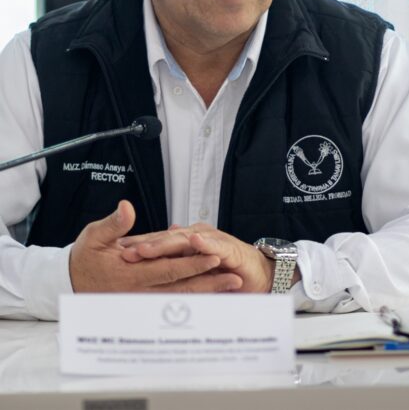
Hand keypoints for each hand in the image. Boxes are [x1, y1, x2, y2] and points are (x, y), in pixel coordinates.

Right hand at [69, 200, 242, 292]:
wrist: (70, 283)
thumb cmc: (83, 258)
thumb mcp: (93, 237)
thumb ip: (113, 225)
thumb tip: (126, 208)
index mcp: (130, 274)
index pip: (167, 269)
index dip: (192, 263)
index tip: (215, 255)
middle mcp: (140, 291)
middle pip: (181, 288)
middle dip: (210, 282)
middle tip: (236, 277)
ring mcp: (144, 300)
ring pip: (181, 298)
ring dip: (208, 293)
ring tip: (234, 286)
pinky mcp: (146, 304)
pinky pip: (174, 304)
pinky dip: (196, 300)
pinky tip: (217, 296)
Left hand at [120, 224, 278, 292]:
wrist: (260, 274)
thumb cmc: (229, 271)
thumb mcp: (194, 271)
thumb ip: (173, 262)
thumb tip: (153, 258)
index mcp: (186, 244)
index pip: (159, 242)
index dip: (139, 246)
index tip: (116, 252)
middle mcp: (197, 240)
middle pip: (168, 241)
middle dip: (148, 245)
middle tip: (126, 251)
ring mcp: (213, 243)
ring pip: (186, 242)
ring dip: (167, 244)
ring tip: (149, 248)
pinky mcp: (230, 251)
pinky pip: (215, 247)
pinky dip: (204, 244)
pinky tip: (193, 242)